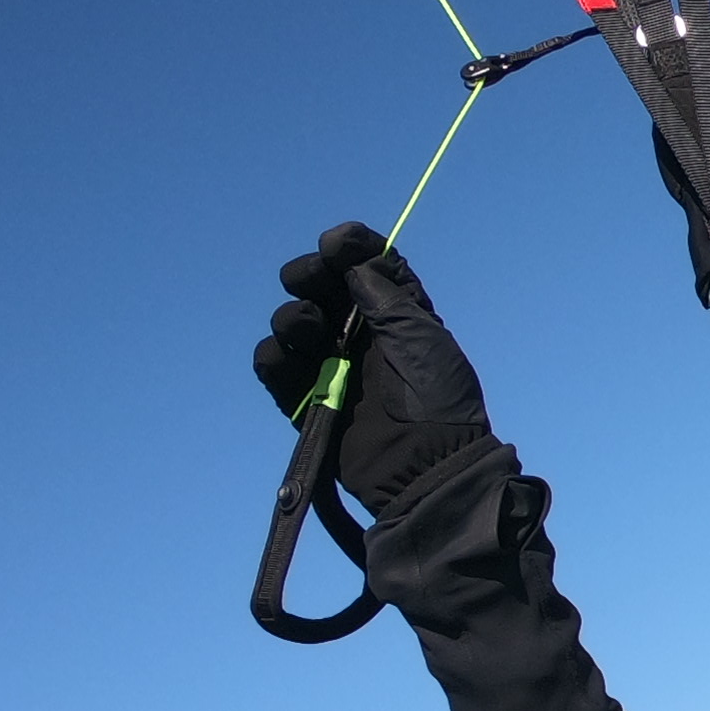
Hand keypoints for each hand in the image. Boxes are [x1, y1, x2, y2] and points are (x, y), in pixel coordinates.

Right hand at [252, 222, 497, 520]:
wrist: (426, 467)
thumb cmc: (436, 400)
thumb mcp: (420, 336)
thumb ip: (383, 293)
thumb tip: (351, 258)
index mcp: (397, 313)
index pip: (365, 266)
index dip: (348, 247)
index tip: (335, 243)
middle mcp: (362, 335)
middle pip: (320, 288)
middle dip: (308, 274)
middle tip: (310, 276)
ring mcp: (332, 366)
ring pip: (293, 323)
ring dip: (293, 316)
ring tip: (308, 328)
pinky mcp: (307, 400)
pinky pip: (275, 368)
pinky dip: (273, 357)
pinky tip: (283, 355)